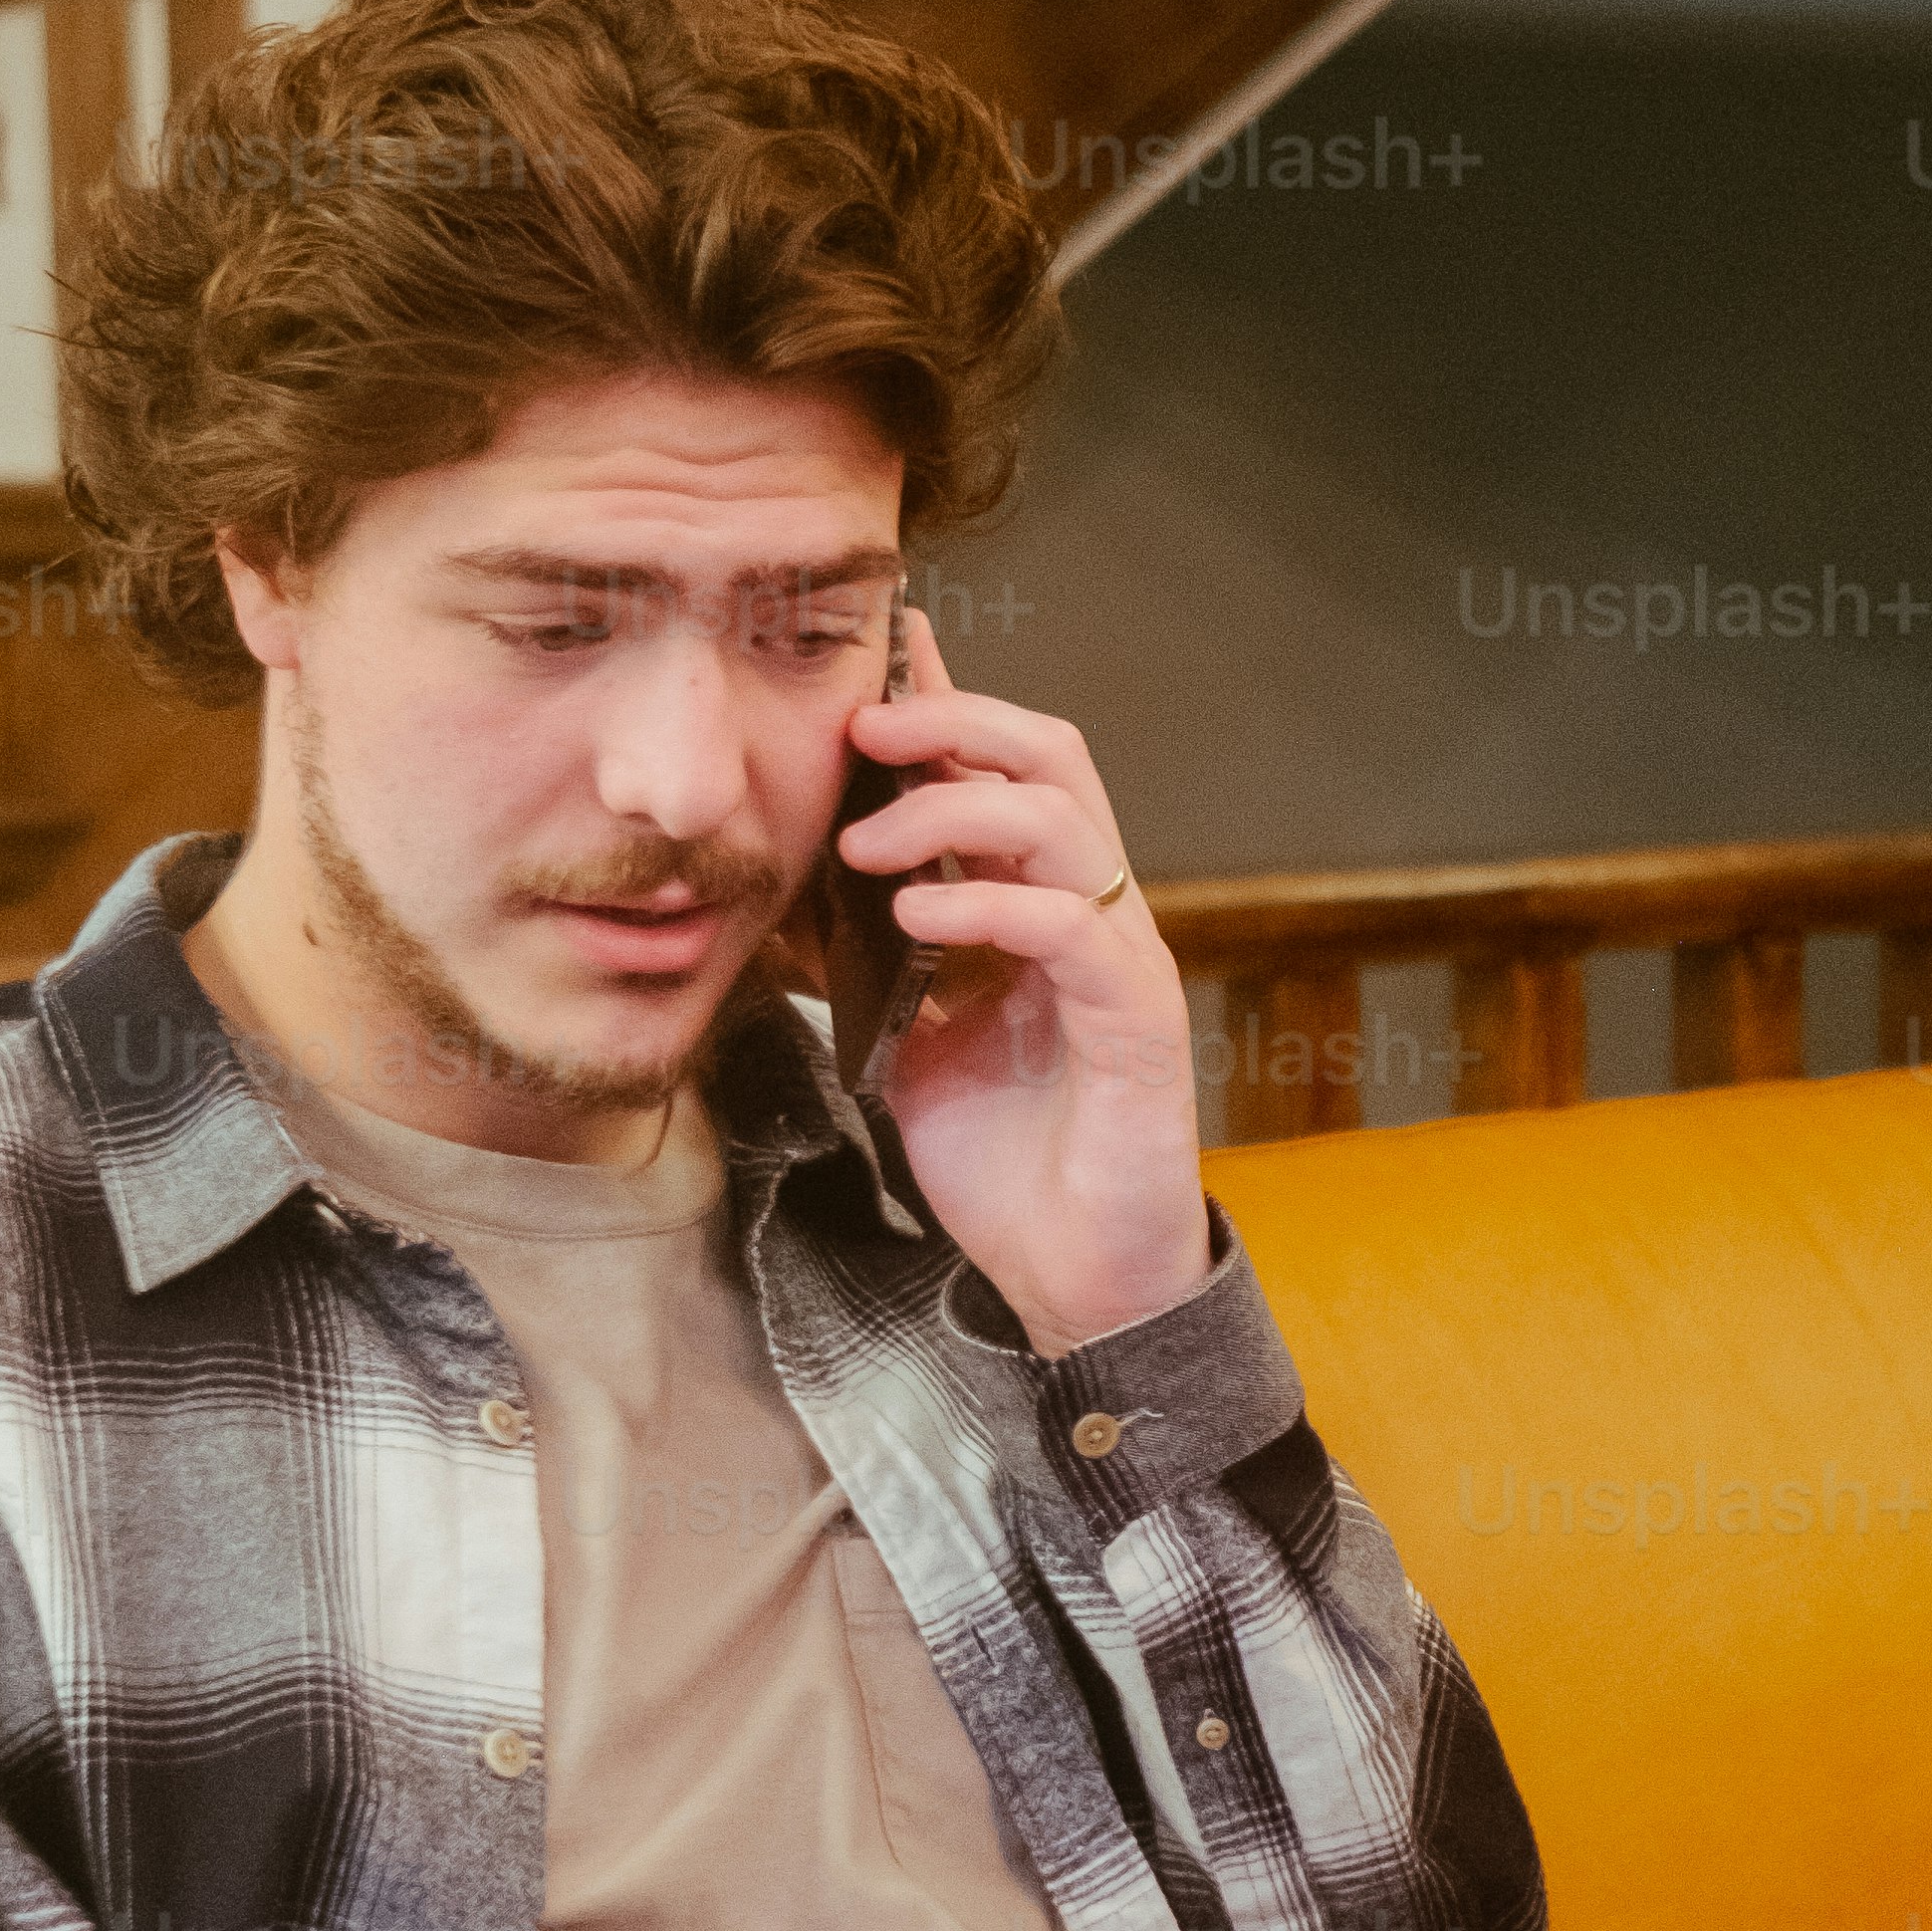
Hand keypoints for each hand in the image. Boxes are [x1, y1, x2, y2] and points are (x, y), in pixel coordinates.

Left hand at [840, 613, 1210, 1350]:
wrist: (1076, 1278)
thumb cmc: (1004, 1159)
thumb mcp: (907, 1040)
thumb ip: (872, 963)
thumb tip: (793, 897)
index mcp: (1040, 903)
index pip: (1004, 767)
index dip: (946, 700)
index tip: (876, 653)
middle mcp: (1090, 910)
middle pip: (1048, 756)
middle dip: (952, 722)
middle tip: (860, 732)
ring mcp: (1120, 958)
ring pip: (1061, 821)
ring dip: (954, 810)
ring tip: (868, 845)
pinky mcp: (1138, 1020)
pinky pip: (1070, 927)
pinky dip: (989, 904)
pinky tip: (920, 917)